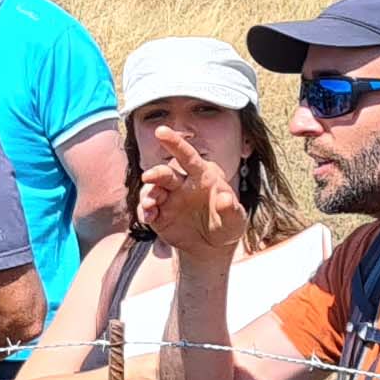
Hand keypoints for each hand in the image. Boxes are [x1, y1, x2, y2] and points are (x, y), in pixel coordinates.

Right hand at [135, 126, 248, 263]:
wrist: (211, 248)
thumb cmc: (227, 227)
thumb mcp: (235, 221)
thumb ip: (232, 209)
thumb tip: (225, 197)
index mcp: (202, 177)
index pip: (188, 157)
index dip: (175, 143)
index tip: (161, 131)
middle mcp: (182, 184)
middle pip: (165, 172)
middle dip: (156, 173)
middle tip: (148, 177)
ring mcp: (168, 198)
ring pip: (152, 189)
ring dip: (148, 194)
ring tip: (150, 205)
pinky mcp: (158, 214)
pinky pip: (146, 208)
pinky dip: (144, 211)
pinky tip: (148, 218)